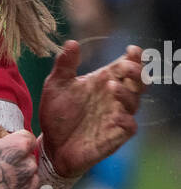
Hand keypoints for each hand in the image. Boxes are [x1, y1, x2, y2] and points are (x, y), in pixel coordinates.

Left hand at [39, 40, 142, 178]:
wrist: (50, 145)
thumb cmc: (56, 115)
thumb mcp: (55, 86)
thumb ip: (64, 65)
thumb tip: (71, 42)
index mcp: (104, 81)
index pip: (126, 65)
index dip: (134, 57)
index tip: (131, 49)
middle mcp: (114, 98)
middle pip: (139, 81)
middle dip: (138, 72)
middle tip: (127, 67)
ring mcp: (116, 116)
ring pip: (135, 102)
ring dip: (127, 93)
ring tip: (112, 86)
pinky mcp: (114, 136)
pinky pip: (129, 127)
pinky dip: (126, 120)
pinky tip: (117, 115)